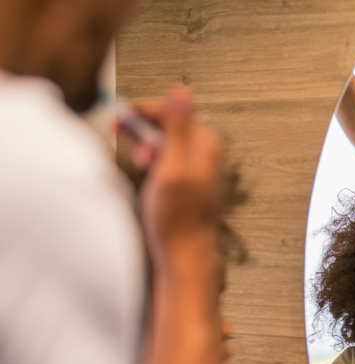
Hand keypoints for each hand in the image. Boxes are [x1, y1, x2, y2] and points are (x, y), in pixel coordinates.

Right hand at [135, 87, 223, 268]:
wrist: (184, 253)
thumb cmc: (178, 217)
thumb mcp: (172, 166)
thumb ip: (177, 127)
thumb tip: (183, 91)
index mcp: (206, 145)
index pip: (172, 111)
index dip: (143, 111)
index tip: (120, 117)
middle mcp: (206, 154)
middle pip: (167, 126)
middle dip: (143, 132)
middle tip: (123, 140)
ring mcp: (198, 168)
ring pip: (164, 143)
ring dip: (146, 148)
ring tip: (141, 164)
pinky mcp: (188, 181)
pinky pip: (166, 160)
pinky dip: (152, 163)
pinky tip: (148, 175)